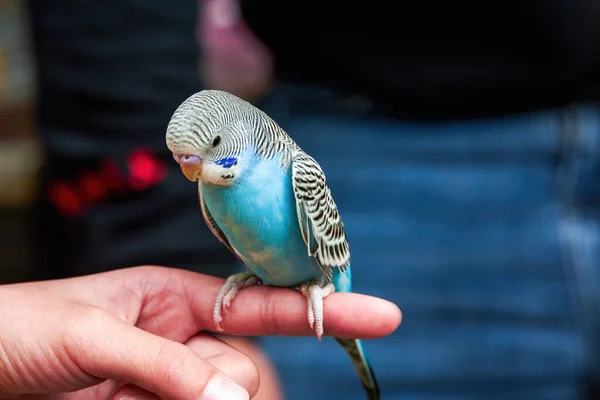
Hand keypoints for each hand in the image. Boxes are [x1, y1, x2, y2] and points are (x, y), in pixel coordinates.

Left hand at [0, 266, 400, 398]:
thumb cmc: (17, 330)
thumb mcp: (90, 335)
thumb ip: (164, 364)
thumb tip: (234, 399)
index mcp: (172, 298)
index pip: (261, 301)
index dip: (321, 307)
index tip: (383, 314)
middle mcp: (179, 339)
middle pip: (245, 366)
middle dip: (222, 383)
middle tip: (153, 389)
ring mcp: (166, 383)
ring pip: (227, 397)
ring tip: (120, 398)